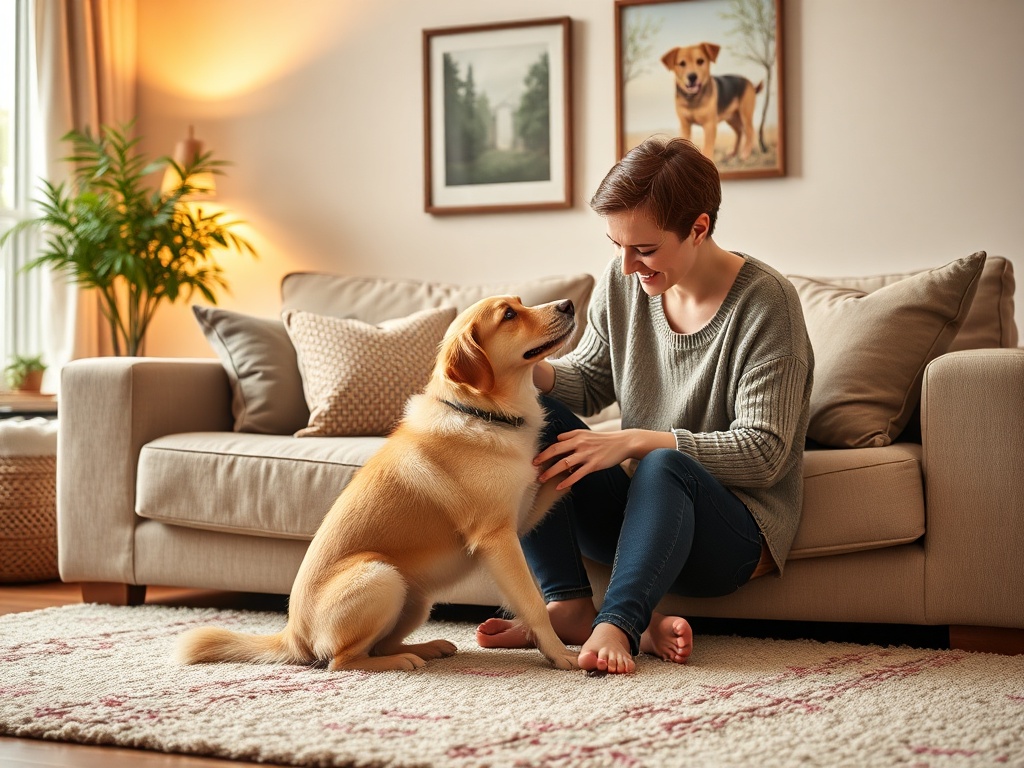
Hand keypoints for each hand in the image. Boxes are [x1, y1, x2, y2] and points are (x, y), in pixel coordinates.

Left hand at [535, 428, 673, 489]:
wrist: (623, 442)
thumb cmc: (603, 440)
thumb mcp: (586, 433)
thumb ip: (571, 436)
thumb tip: (557, 440)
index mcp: (576, 436)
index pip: (556, 443)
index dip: (544, 451)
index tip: (535, 459)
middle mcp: (580, 444)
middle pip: (556, 451)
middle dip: (543, 460)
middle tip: (533, 467)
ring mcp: (587, 454)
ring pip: (564, 463)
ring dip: (551, 472)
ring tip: (542, 479)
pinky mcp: (594, 464)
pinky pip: (578, 474)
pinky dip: (567, 481)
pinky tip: (559, 486)